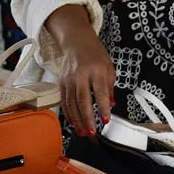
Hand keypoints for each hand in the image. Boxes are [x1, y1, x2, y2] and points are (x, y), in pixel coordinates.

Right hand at [44, 5, 115, 136]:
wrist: (77, 42)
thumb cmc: (95, 54)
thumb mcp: (109, 67)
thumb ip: (110, 87)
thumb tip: (111, 105)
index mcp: (97, 69)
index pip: (100, 91)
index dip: (103, 107)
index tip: (105, 120)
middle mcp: (81, 74)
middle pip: (83, 99)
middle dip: (87, 118)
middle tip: (92, 131)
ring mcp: (69, 78)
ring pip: (72, 103)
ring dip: (77, 120)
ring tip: (83, 131)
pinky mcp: (62, 82)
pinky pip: (64, 101)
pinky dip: (69, 114)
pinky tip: (74, 122)